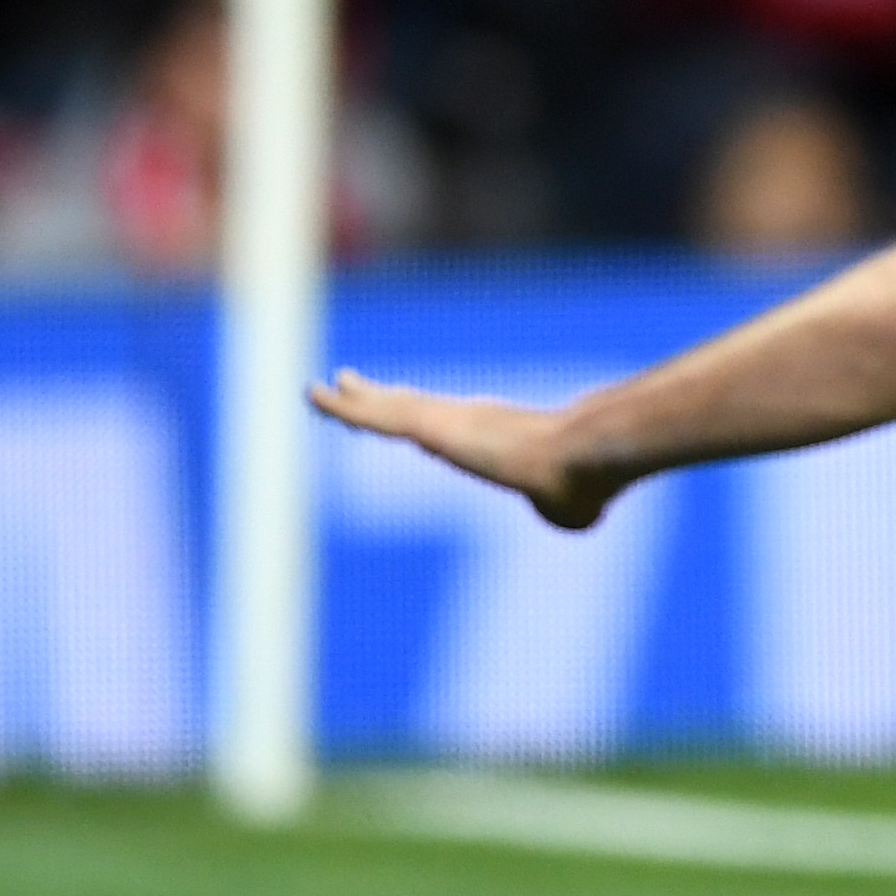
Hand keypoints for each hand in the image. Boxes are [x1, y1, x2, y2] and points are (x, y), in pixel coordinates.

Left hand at [311, 368, 611, 529]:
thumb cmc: (579, 481)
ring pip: (385, 408)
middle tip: (347, 380)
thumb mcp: (570, 507)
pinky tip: (317, 395)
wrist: (577, 457)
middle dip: (378, 396)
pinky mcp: (430, 425)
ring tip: (316, 391)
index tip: (399, 405)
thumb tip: (574, 514)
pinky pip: (374, 414)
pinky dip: (342, 405)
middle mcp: (464, 420)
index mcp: (491, 436)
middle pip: (409, 405)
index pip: (444, 424)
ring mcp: (446, 420)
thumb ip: (561, 510)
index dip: (417, 414)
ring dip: (350, 400)